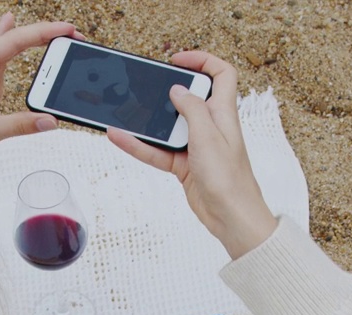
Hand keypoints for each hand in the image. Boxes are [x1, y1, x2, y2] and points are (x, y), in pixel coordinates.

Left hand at [0, 14, 82, 152]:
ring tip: (56, 29)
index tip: (66, 29)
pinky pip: (2, 51)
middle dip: (44, 34)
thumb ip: (20, 124)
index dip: (43, 33)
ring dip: (34, 37)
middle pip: (15, 37)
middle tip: (71, 33)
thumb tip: (50, 120)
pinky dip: (11, 39)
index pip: (14, 41)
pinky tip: (10, 20)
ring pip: (10, 42)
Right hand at [107, 51, 275, 259]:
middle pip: (188, 98)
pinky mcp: (184, 165)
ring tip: (124, 111)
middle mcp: (210, 126)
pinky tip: (121, 137)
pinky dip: (139, 145)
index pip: (221, 75)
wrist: (231, 216)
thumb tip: (178, 89)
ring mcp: (196, 146)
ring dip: (147, 120)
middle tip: (146, 86)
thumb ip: (192, 109)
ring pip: (167, 126)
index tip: (177, 61)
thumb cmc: (229, 179)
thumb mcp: (208, 136)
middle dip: (167, 90)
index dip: (202, 61)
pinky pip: (157, 151)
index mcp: (223, 113)